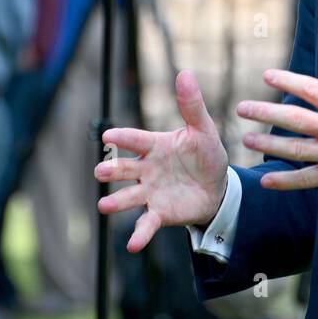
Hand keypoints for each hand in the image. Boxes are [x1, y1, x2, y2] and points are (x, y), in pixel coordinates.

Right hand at [94, 69, 228, 252]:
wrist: (217, 188)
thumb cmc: (206, 155)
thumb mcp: (203, 130)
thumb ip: (192, 106)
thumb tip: (185, 72)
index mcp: (155, 146)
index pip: (136, 140)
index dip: (123, 138)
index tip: (107, 136)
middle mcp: (147, 169)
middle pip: (125, 169)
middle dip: (111, 170)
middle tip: (100, 171)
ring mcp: (151, 192)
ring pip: (129, 196)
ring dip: (116, 201)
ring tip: (103, 206)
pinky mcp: (160, 213)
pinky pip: (146, 223)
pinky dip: (139, 234)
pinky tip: (132, 246)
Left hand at [237, 31, 317, 200]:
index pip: (312, 90)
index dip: (288, 82)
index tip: (267, 76)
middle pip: (295, 119)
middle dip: (266, 113)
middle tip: (242, 109)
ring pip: (296, 149)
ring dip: (269, 144)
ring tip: (247, 139)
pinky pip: (307, 179)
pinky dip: (286, 181)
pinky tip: (265, 180)